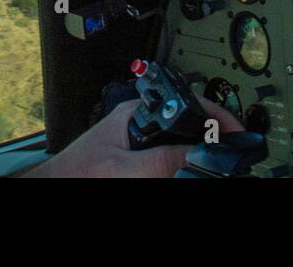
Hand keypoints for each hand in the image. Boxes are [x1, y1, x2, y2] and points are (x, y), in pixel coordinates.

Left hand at [21, 95, 244, 177]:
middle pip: (188, 127)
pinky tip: (189, 173)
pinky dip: (182, 168)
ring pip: (180, 148)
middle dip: (210, 139)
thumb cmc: (76, 174)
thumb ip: (163, 160)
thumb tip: (201, 155)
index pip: (186, 105)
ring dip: (197, 158)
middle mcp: (140, 125)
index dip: (215, 117)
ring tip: (214, 165)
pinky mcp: (137, 164)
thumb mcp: (126, 169)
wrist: (56, 187)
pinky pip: (168, 162)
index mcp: (137, 113)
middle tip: (231, 153)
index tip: (236, 132)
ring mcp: (139, 146)